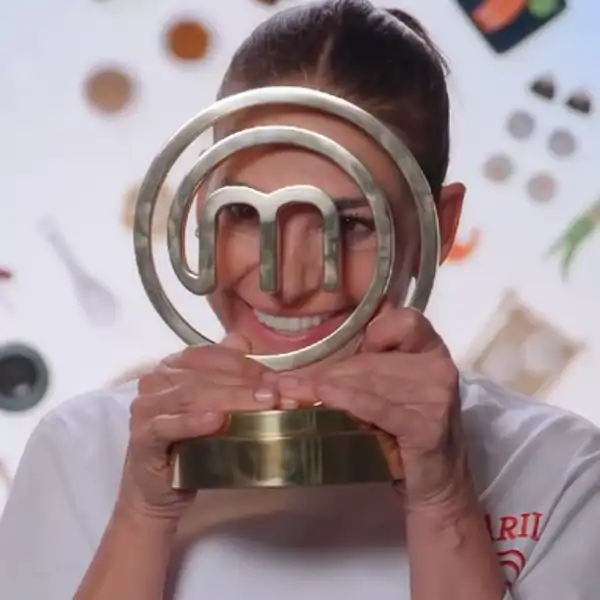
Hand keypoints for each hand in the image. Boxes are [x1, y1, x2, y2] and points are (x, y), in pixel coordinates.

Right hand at [117, 334, 276, 524]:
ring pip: (192, 396)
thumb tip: (249, 343)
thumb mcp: (217, 407)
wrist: (158, 491)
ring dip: (232, 399)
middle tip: (283, 396)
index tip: (285, 382)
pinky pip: (167, 426)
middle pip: (209, 376)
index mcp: (176, 365)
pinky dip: (192, 422)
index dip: (253, 367)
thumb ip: (234, 375)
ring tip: (264, 404)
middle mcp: (158, 379)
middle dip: (251, 384)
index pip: (218, 356)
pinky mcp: (142, 437)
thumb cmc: (191, 444)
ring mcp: (146, 408)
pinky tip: (216, 421)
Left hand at [271, 309, 466, 510]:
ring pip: (368, 382)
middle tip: (285, 382)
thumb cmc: (405, 434)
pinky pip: (377, 406)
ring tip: (290, 393)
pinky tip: (324, 398)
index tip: (352, 348)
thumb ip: (361, 371)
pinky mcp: (426, 426)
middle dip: (327, 372)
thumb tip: (298, 365)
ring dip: (326, 389)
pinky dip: (348, 401)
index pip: (405, 321)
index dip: (374, 330)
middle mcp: (438, 368)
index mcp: (431, 351)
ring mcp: (436, 397)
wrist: (438, 487)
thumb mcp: (389, 393)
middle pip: (372, 359)